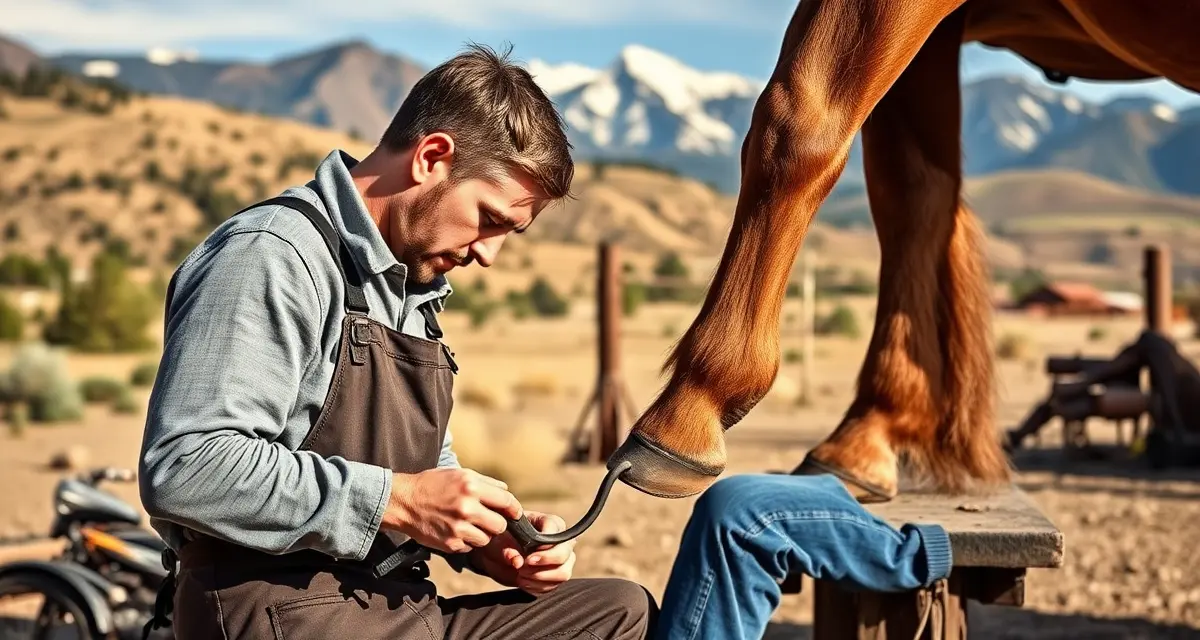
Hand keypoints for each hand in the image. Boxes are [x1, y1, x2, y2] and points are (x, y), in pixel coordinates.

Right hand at [381, 468, 521, 554]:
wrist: (404, 502)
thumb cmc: (432, 485)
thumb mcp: (459, 474)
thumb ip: (486, 483)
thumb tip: (506, 492)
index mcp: (472, 487)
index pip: (507, 501)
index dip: (514, 509)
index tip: (514, 513)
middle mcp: (467, 508)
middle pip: (501, 525)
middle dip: (497, 523)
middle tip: (487, 519)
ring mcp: (459, 528)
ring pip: (487, 539)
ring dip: (482, 534)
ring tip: (467, 524)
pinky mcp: (451, 544)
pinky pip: (471, 547)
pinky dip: (466, 541)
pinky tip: (455, 531)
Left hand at [470, 511, 575, 594]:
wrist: (496, 555)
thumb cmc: (500, 539)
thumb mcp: (499, 541)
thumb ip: (506, 549)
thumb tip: (517, 561)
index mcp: (551, 523)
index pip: (557, 535)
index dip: (544, 550)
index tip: (527, 557)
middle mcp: (561, 541)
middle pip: (564, 556)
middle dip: (542, 565)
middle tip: (522, 567)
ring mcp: (562, 560)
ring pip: (563, 573)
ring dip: (539, 577)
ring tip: (520, 573)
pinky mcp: (555, 576)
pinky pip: (553, 586)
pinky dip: (536, 586)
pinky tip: (522, 580)